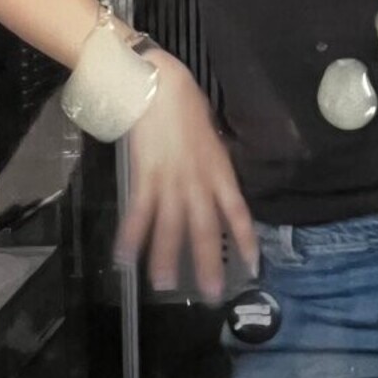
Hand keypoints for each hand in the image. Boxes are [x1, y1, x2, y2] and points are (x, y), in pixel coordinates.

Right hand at [113, 50, 258, 301]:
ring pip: (172, 228)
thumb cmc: (184, 101)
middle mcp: (198, 180)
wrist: (158, 84)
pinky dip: (132, 237)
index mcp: (219, 168)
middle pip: (206, 228)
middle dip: (208, 263)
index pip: (238, 211)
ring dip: (167, 258)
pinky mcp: (145, 176)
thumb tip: (212, 177)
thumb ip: (212, 159)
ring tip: (166, 285)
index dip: (245, 240)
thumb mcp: (210, 132)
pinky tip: (124, 258)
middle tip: (212, 294)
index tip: (254, 264)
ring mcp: (172, 180)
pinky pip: (140, 213)